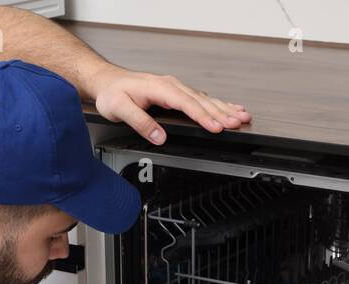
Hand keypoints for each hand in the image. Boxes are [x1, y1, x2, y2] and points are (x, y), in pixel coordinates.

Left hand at [91, 66, 249, 144]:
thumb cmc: (112, 93)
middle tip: (239, 122)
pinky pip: (200, 98)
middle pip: (201, 100)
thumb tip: (159, 137)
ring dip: (224, 108)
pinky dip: (216, 104)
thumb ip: (141, 123)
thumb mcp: (120, 109)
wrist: (106, 81)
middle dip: (222, 112)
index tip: (217, 126)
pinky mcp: (175, 93)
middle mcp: (170, 85)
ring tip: (241, 116)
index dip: (203, 116)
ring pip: (204, 98)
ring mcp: (174, 88)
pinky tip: (227, 108)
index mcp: (160, 88)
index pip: (187, 103)